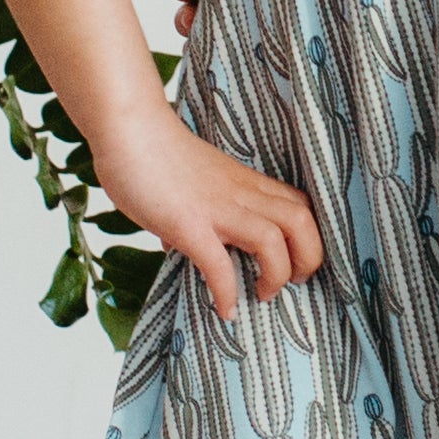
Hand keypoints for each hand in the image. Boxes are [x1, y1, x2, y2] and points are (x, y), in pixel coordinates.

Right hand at [101, 116, 320, 321]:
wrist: (128, 128)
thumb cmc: (154, 153)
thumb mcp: (193, 182)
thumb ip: (197, 210)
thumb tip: (176, 244)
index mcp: (246, 182)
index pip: (299, 205)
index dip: (310, 237)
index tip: (299, 262)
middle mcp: (240, 193)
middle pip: (302, 221)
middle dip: (309, 257)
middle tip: (294, 281)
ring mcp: (216, 207)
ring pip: (273, 240)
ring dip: (276, 275)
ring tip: (263, 295)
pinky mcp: (187, 223)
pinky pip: (219, 263)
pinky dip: (227, 292)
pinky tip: (224, 310)